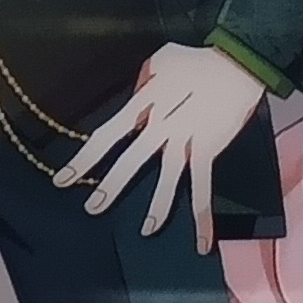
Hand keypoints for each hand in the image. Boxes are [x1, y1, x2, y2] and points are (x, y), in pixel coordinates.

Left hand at [60, 40, 271, 252]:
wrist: (238, 62)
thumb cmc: (199, 59)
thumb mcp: (162, 60)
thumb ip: (144, 78)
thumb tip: (139, 91)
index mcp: (145, 103)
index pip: (108, 135)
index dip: (85, 159)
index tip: (64, 179)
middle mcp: (161, 125)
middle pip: (131, 159)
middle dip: (110, 186)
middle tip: (93, 208)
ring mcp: (187, 140)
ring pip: (167, 178)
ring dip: (157, 207)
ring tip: (145, 230)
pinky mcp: (210, 150)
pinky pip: (204, 188)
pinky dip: (203, 217)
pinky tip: (201, 243)